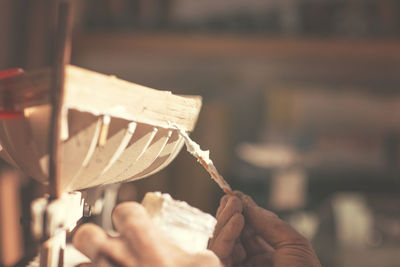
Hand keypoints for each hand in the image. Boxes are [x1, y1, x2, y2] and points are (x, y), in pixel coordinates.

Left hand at [73, 202, 221, 266]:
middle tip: (108, 249)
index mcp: (145, 239)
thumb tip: (194, 256)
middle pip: (86, 235)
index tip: (134, 225)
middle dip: (93, 239)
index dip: (128, 216)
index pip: (124, 210)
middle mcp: (117, 256)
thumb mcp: (206, 264)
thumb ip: (194, 254)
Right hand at [209, 192, 320, 266]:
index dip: (241, 213)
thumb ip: (270, 223)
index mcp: (265, 258)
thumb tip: (247, 201)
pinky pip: (220, 255)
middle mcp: (248, 264)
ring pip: (221, 243)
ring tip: (234, 204)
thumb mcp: (294, 245)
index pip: (247, 231)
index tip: (237, 195)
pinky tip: (238, 220)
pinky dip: (226, 236)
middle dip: (230, 214)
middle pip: (230, 235)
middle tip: (231, 197)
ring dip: (226, 221)